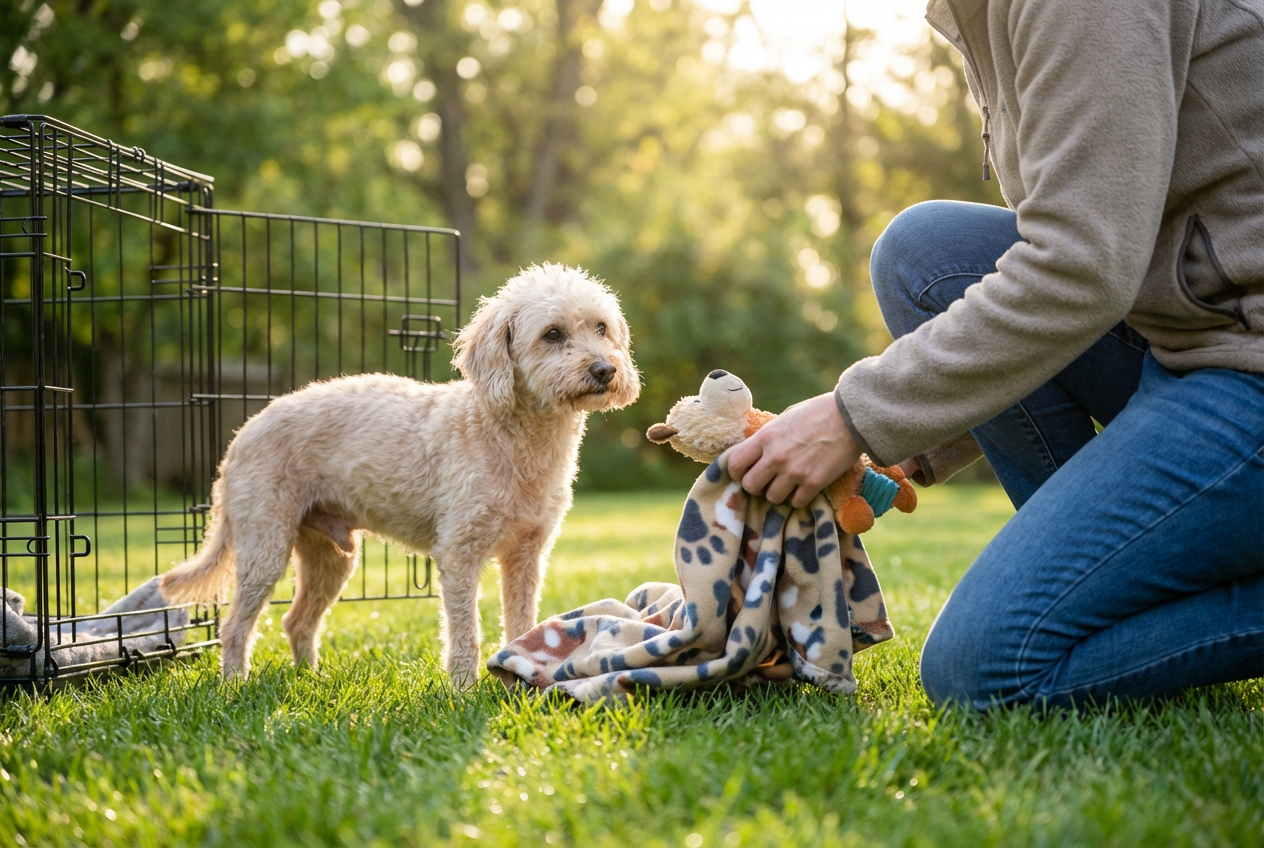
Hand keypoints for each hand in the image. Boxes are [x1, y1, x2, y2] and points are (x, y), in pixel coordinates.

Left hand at [727, 392, 861, 508]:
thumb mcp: (786, 418)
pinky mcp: (814, 483)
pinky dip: (800, 497)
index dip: (737, 471)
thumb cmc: (819, 412)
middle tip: (767, 480)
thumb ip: (770, 437)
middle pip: (750, 486)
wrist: (852, 417)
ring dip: (779, 493)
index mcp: (766, 437)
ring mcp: (795, 472)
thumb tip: (757, 452)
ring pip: (772, 498)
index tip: (745, 472)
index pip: (734, 464)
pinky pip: (797, 502)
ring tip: (788, 483)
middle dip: (757, 485)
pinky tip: (805, 486)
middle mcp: (776, 457)